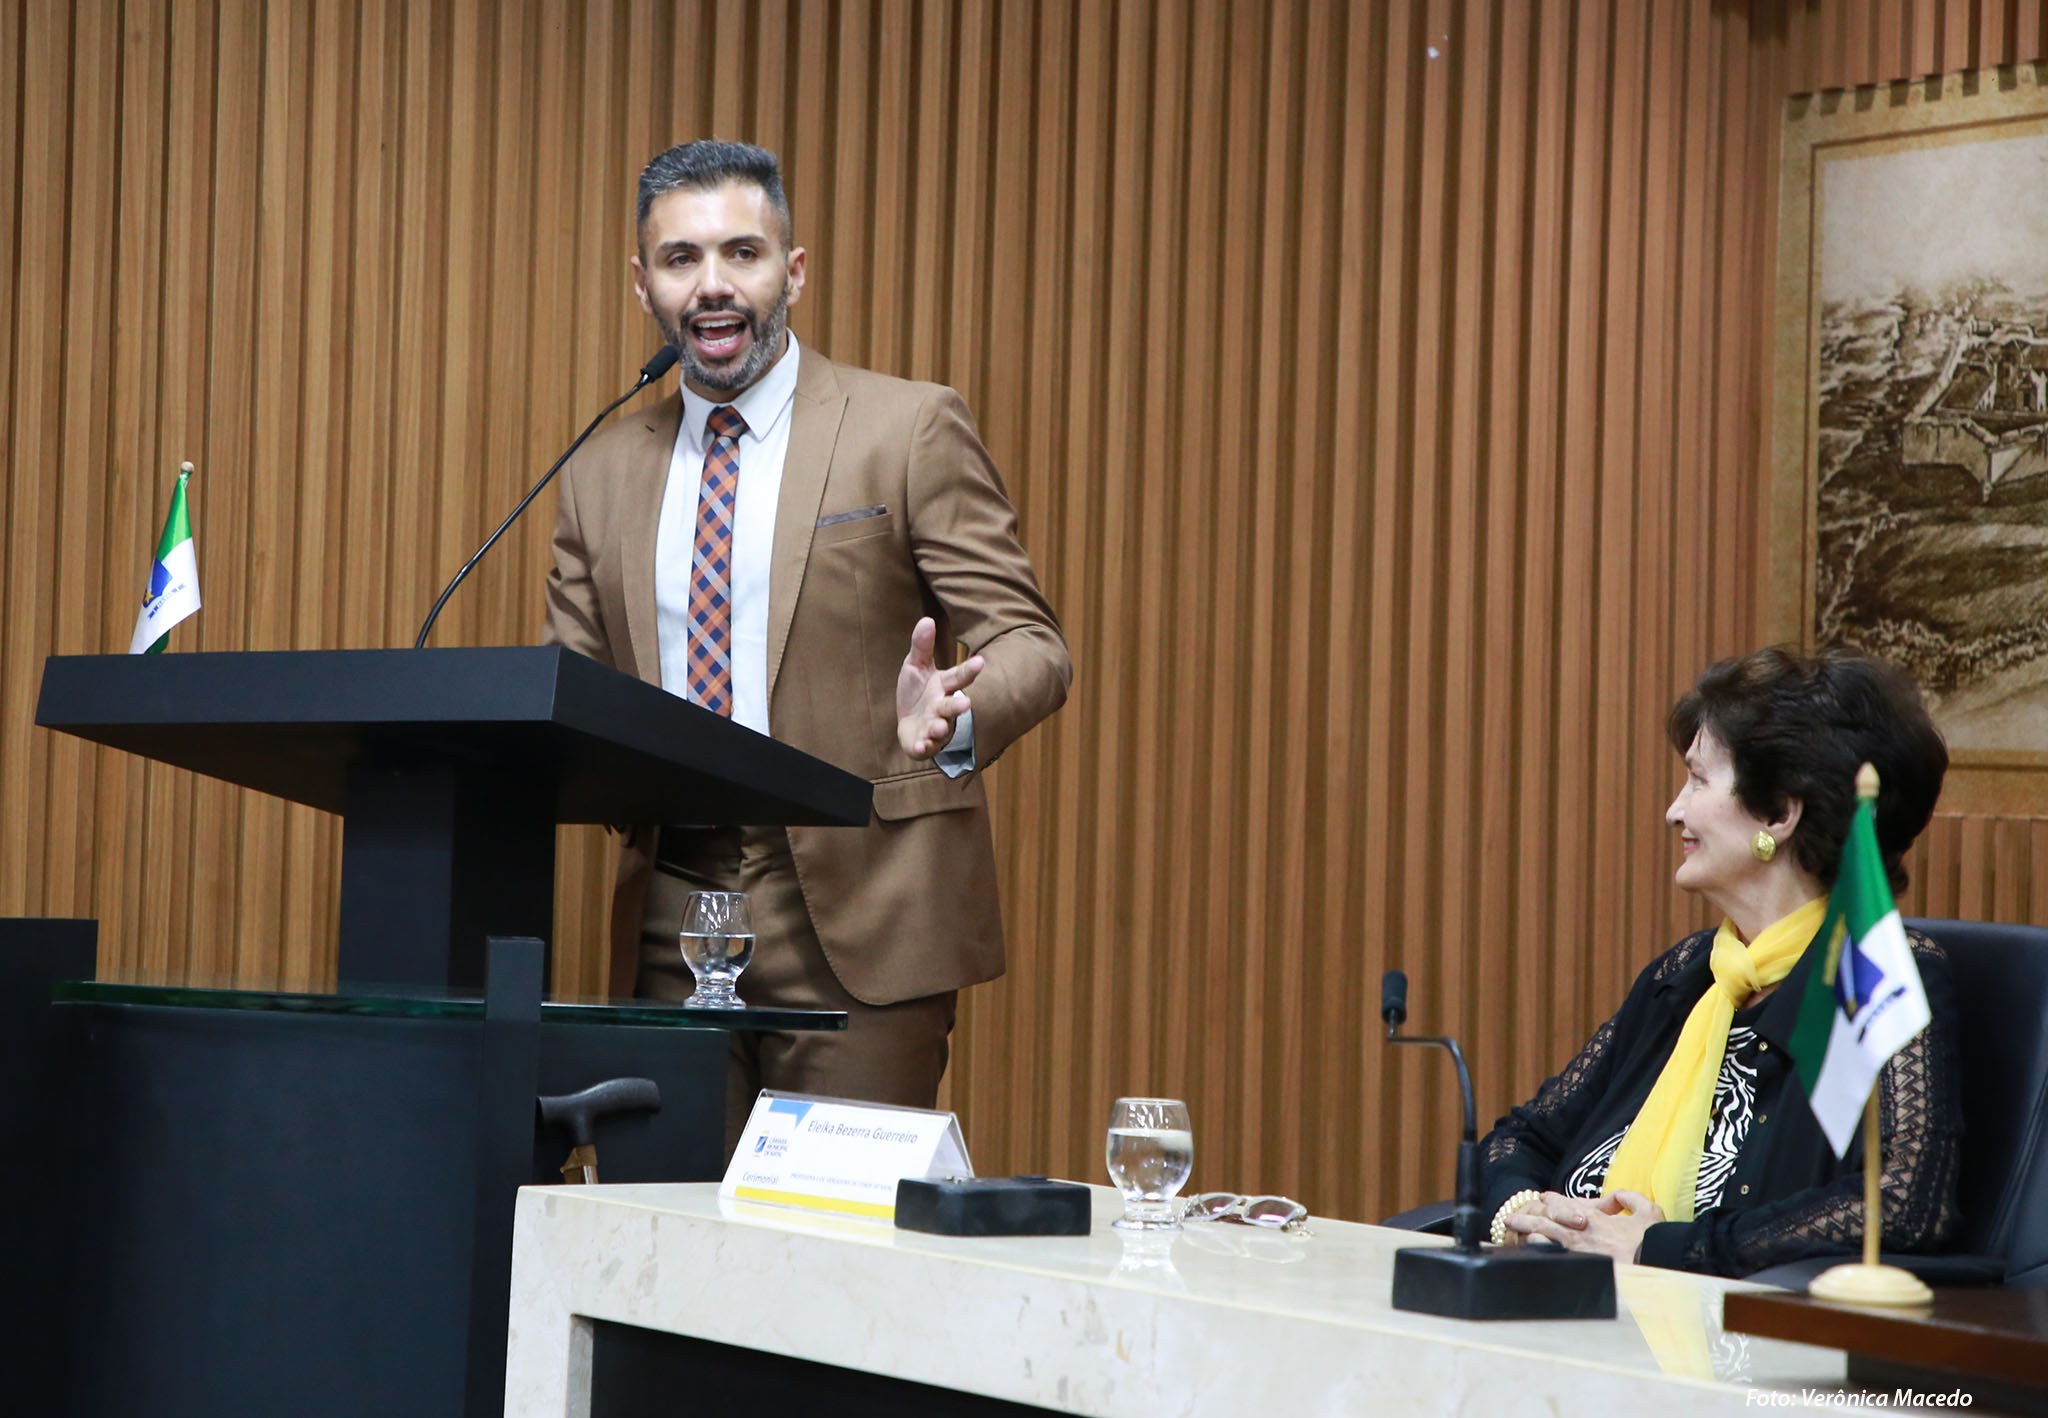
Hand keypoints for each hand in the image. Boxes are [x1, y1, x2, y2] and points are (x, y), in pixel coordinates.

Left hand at [896, 616, 983, 758]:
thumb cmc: (917, 692)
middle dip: (958, 705)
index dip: (970, 670)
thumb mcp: (916, 666)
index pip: (959, 676)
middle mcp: (942, 707)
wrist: (909, 724)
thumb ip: (922, 646)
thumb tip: (927, 620)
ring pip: (941, 727)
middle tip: (966, 703)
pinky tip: (921, 746)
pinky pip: (926, 747)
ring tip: (939, 726)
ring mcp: (935, 726)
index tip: (981, 662)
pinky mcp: (924, 744)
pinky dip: (924, 747)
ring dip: (940, 727)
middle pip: (952, 706)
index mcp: (944, 686)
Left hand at [1503, 1188, 1663, 1261]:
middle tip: (1511, 1219)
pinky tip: (1528, 1254)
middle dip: (1526, 1218)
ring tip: (1513, 1234)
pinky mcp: (1579, 1268)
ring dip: (1527, 1234)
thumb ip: (1629, 1199)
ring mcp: (1577, 1251)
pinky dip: (1538, 1253)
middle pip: (1544, 1221)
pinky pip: (1551, 1259)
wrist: (1658, 1265)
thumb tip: (1618, 1196)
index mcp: (1592, 1217)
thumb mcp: (1648, 1210)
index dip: (1551, 1200)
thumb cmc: (1653, 1239)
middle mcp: (1580, 1232)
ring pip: (1542, 1238)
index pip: (1562, 1204)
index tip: (1543, 1199)